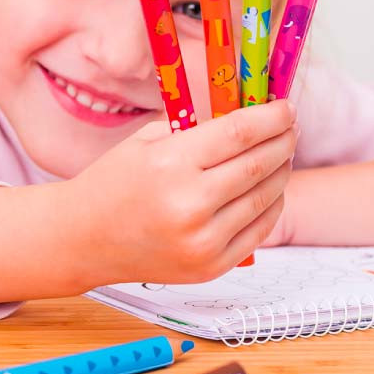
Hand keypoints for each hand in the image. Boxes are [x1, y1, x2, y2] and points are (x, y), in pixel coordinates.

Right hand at [64, 99, 297, 286]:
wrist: (82, 239)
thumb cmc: (113, 183)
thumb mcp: (148, 141)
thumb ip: (197, 130)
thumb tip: (250, 117)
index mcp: (171, 163)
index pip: (240, 133)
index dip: (271, 117)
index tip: (287, 107)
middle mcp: (189, 204)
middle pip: (258, 164)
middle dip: (283, 141)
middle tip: (291, 128)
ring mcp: (202, 241)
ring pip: (265, 198)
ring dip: (281, 172)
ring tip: (282, 155)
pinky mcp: (209, 266)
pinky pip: (258, 230)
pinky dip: (272, 206)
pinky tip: (271, 189)